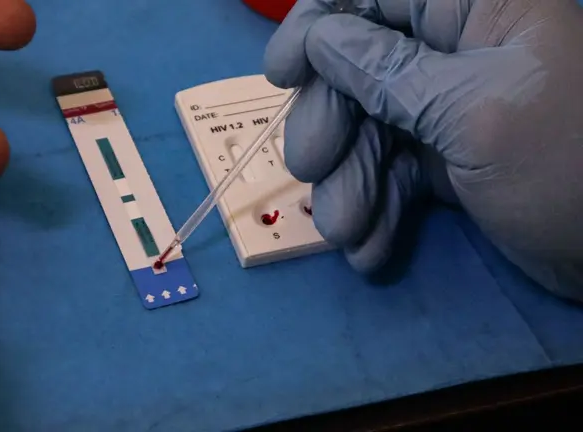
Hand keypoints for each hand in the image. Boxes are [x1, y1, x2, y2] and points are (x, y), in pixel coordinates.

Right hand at [264, 0, 582, 300]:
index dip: (318, 26)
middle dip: (332, 123)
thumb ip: (386, 72)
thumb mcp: (470, 113)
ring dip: (350, 181)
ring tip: (347, 231)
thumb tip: (319, 38)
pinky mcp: (445, 157)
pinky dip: (378, 208)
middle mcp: (456, 49)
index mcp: (476, 9)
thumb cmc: (565, 167)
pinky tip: (371, 248)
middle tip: (311, 167)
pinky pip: (392, 171)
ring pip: (370, 128)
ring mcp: (447, 106)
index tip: (282, 74)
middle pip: (359, 67)